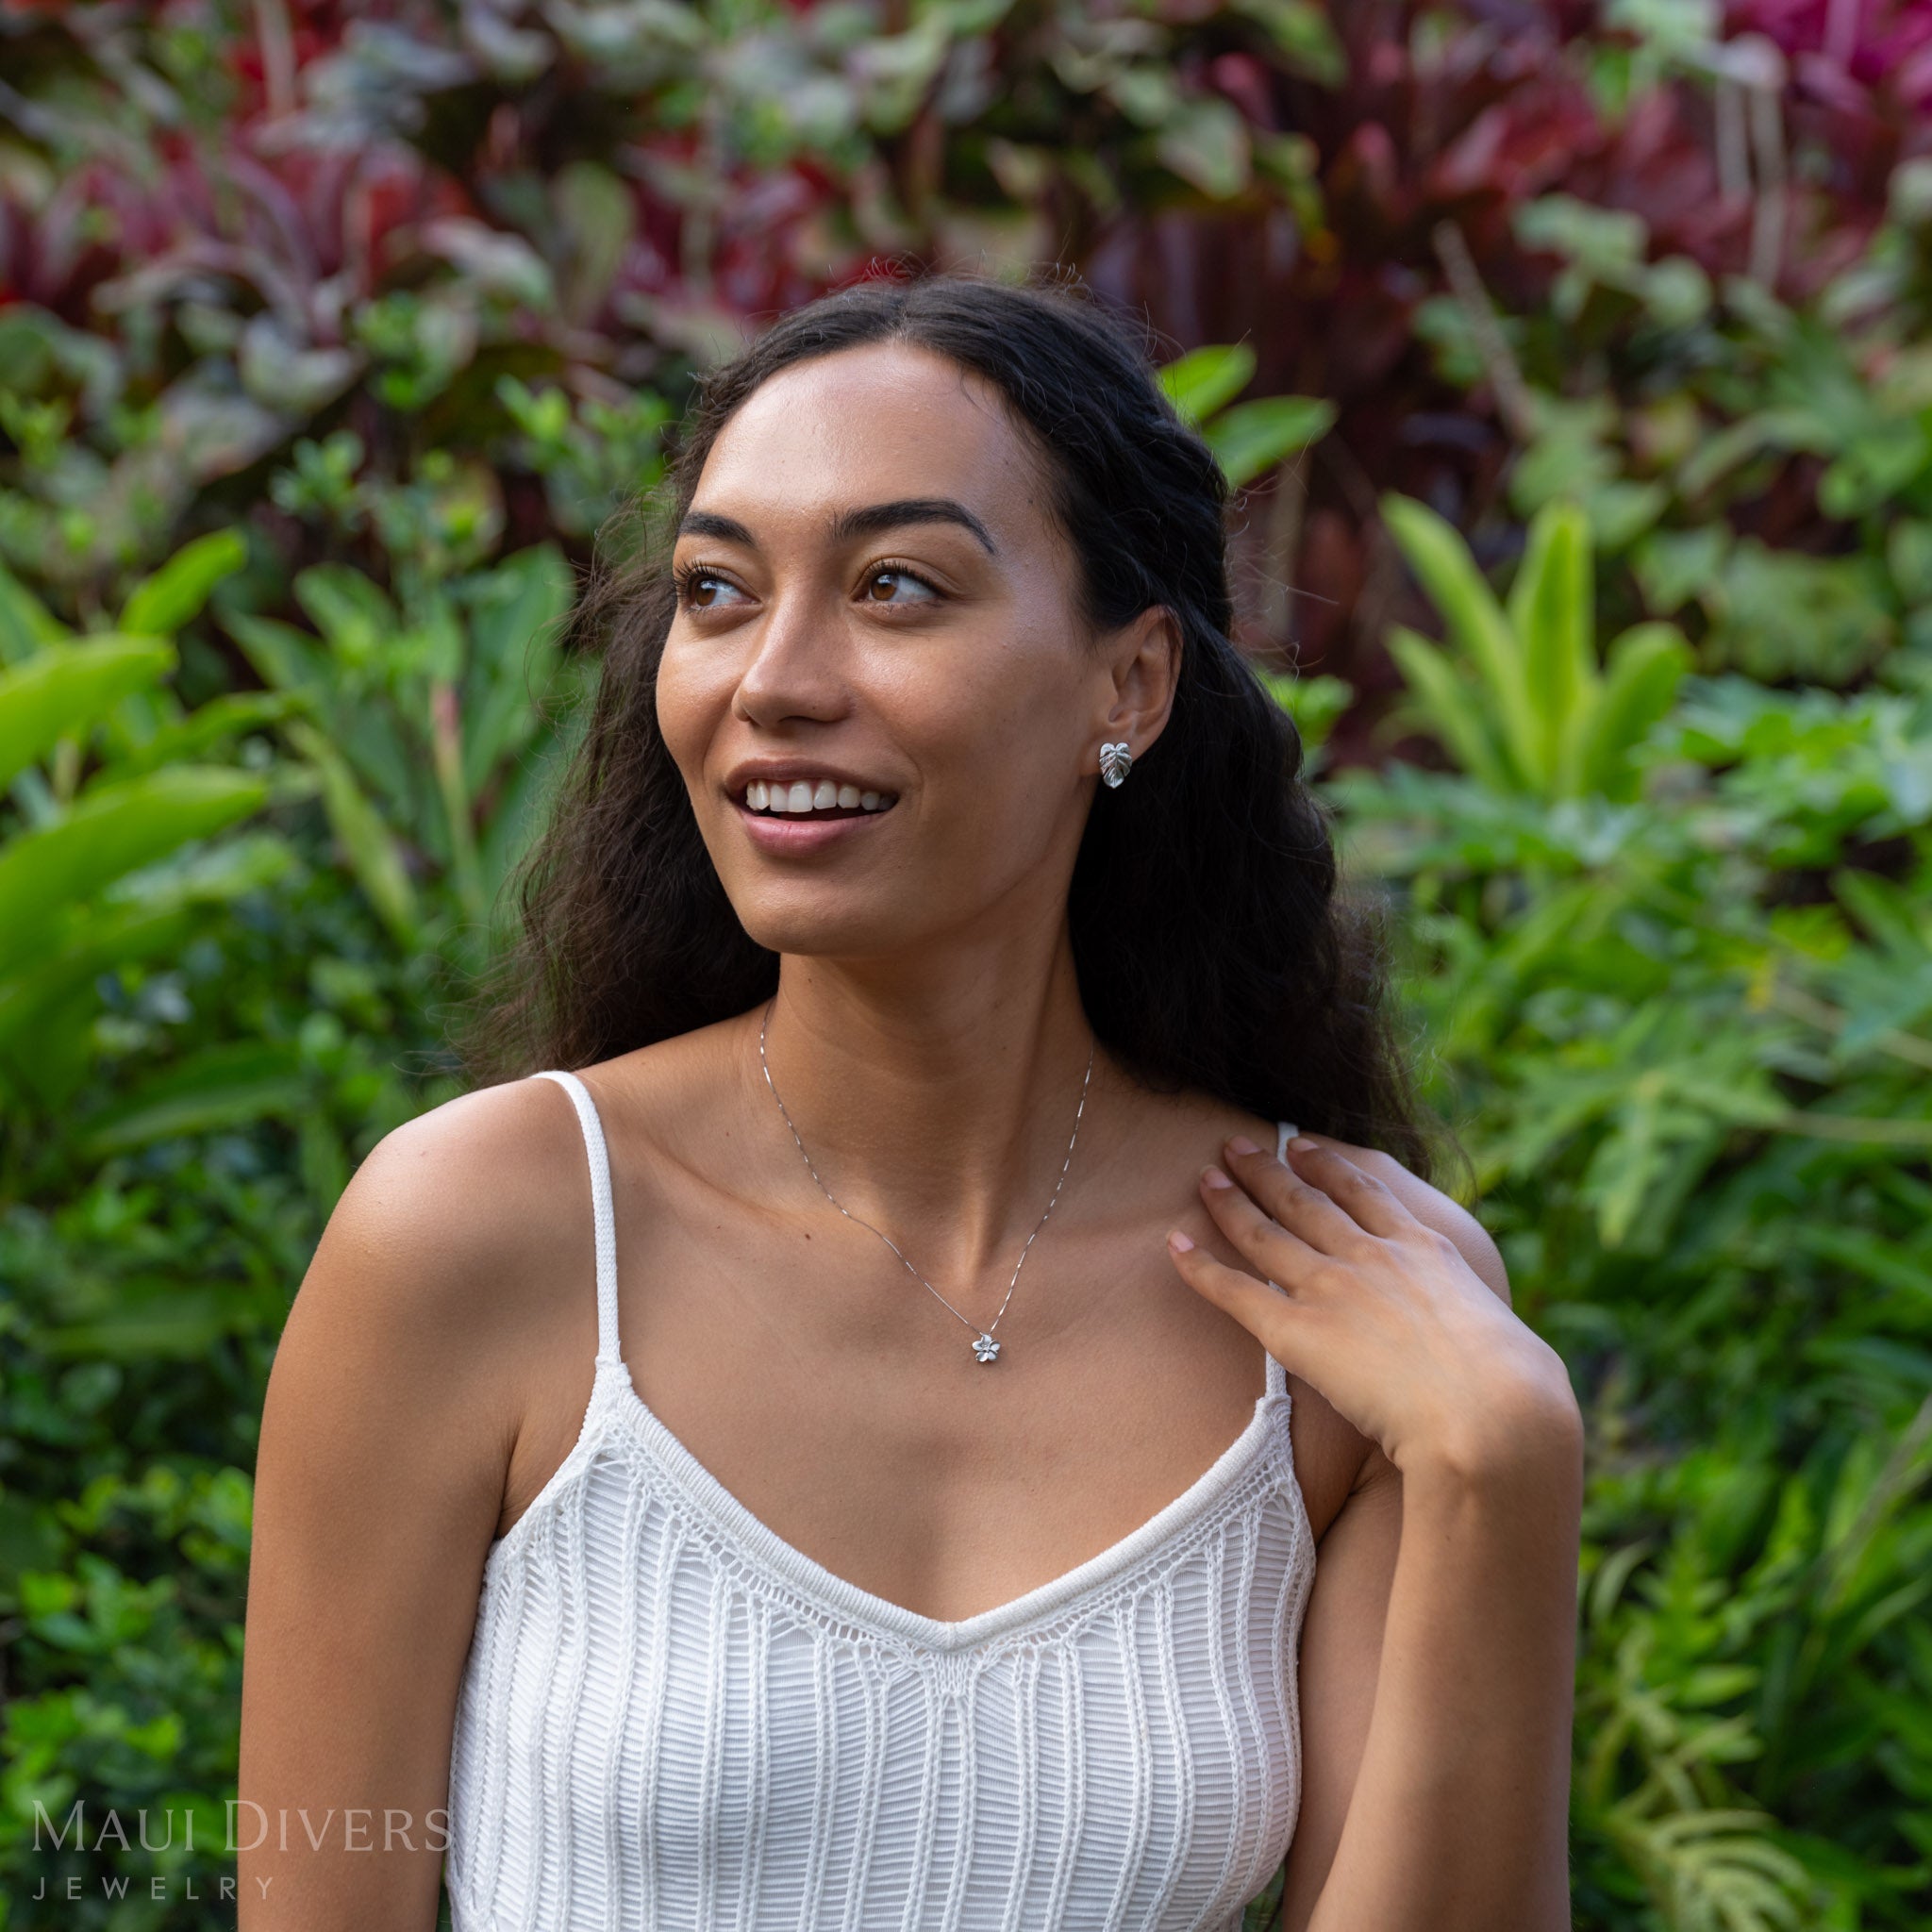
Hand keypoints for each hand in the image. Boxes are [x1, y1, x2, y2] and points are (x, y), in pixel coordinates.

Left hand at [1166, 1135, 1579, 1481]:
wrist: (1490, 1411)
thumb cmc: (1517, 1394)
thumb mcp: (1511, 1347)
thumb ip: (1490, 1342)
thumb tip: (1513, 1368)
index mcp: (1424, 1251)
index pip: (1366, 1194)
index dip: (1328, 1164)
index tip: (1302, 1142)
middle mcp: (1372, 1257)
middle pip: (1306, 1199)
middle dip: (1267, 1168)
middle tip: (1237, 1143)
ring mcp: (1332, 1288)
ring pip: (1265, 1232)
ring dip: (1230, 1201)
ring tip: (1205, 1176)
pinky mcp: (1298, 1330)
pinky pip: (1235, 1291)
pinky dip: (1201, 1267)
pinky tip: (1175, 1245)